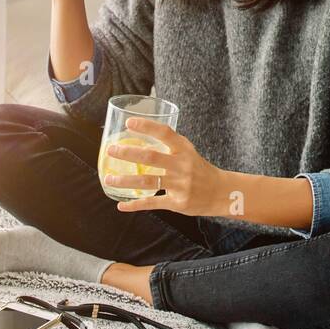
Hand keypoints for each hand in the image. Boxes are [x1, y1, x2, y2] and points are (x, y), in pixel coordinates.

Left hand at [103, 118, 227, 216]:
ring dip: (125, 181)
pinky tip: (121, 205)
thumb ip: (167, 149)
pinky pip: (152, 203)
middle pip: (151, 157)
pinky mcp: (177, 202)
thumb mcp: (188, 154)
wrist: (221, 192)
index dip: (147, 127)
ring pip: (148, 181)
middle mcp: (182, 165)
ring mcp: (180, 185)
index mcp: (184, 149)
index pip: (165, 133)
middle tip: (111, 151)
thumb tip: (139, 146)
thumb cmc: (199, 170)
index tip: (129, 123)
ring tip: (109, 179)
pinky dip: (135, 205)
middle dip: (128, 154)